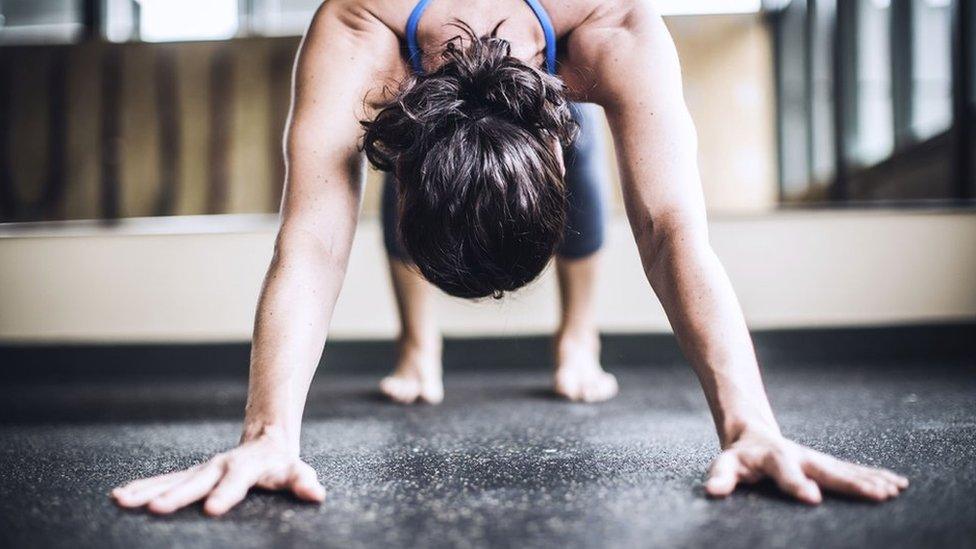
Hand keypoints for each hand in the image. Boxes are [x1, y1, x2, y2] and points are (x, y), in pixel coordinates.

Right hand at [111, 432, 325, 515]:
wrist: (264, 438)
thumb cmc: (281, 463)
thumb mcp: (296, 472)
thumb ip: (303, 482)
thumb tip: (316, 493)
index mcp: (246, 467)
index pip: (236, 482)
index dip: (226, 495)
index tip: (212, 510)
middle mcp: (219, 467)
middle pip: (196, 482)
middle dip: (175, 496)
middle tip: (154, 509)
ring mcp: (202, 470)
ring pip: (172, 480)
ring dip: (146, 490)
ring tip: (121, 500)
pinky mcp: (190, 475)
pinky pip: (163, 481)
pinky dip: (141, 488)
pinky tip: (119, 497)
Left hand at [704, 429, 907, 503]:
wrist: (754, 434)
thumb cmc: (739, 457)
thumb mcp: (725, 465)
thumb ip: (720, 478)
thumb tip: (712, 492)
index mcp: (773, 458)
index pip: (785, 472)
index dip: (797, 484)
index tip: (812, 498)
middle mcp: (800, 456)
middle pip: (827, 470)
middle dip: (851, 482)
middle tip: (876, 494)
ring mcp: (816, 459)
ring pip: (846, 469)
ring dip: (870, 480)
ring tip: (893, 491)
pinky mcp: (827, 463)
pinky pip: (854, 470)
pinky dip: (876, 476)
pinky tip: (897, 485)